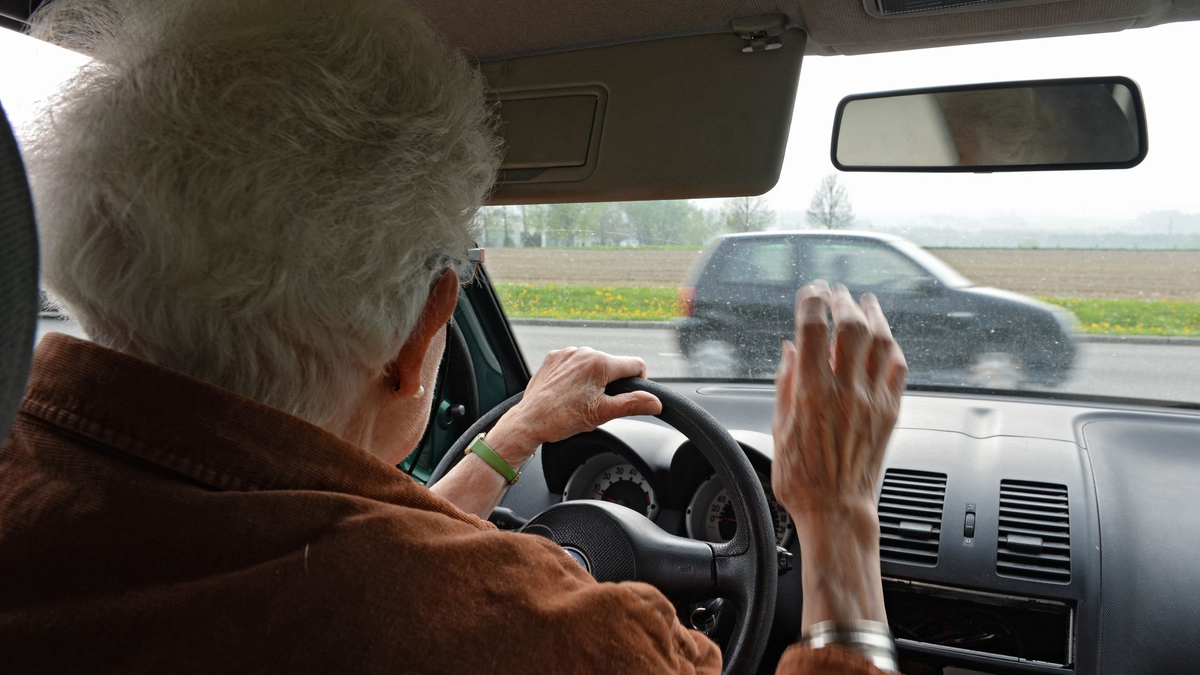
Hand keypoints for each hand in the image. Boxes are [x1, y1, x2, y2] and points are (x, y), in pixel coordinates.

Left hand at [488, 347, 662, 464]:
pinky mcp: (553, 357)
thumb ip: (632, 404)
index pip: (635, 365)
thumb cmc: (562, 419)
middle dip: (611, 383)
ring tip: (579, 399)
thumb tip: (655, 401)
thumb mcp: (602, 414)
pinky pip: (575, 362)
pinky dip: (576, 375)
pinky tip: (567, 391)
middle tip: (596, 403)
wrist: (529, 421)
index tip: (628, 396)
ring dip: (593, 378)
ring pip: (593, 363)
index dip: (639, 381)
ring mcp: (567, 353)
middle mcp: (583, 352)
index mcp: (599, 363)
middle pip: (613, 365)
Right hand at [771, 281, 906, 519]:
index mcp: (811, 392)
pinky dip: (892, 348)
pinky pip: (898, 369)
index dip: (811, 301)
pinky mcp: (890, 413)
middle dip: (843, 301)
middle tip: (836, 293)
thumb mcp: (779, 429)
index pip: (812, 328)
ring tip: (866, 303)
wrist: (837, 511)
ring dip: (874, 316)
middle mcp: (845, 391)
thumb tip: (789, 352)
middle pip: (851, 326)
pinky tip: (886, 341)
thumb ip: (785, 384)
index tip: (809, 293)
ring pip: (881, 341)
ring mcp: (872, 400)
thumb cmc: (802, 479)